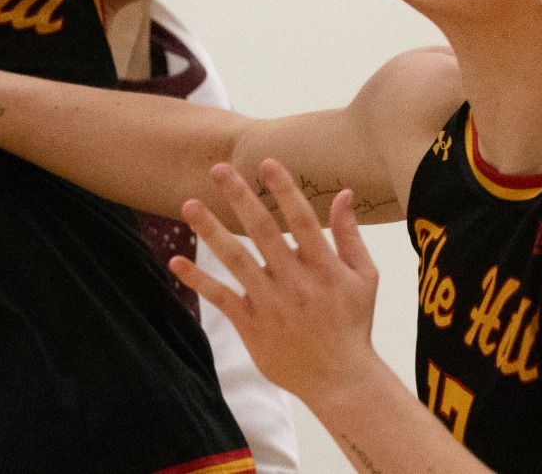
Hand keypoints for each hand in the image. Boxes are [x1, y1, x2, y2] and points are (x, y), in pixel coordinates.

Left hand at [171, 159, 380, 407]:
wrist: (340, 379)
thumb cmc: (354, 322)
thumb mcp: (364, 277)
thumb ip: (350, 235)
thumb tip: (345, 192)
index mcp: (325, 268)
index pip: (302, 220)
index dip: (283, 190)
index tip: (266, 162)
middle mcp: (296, 283)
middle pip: (263, 233)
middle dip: (240, 198)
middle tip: (219, 169)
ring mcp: (272, 305)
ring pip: (237, 261)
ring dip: (212, 231)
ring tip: (190, 204)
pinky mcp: (253, 326)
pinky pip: (221, 298)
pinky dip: (198, 280)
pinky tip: (176, 261)